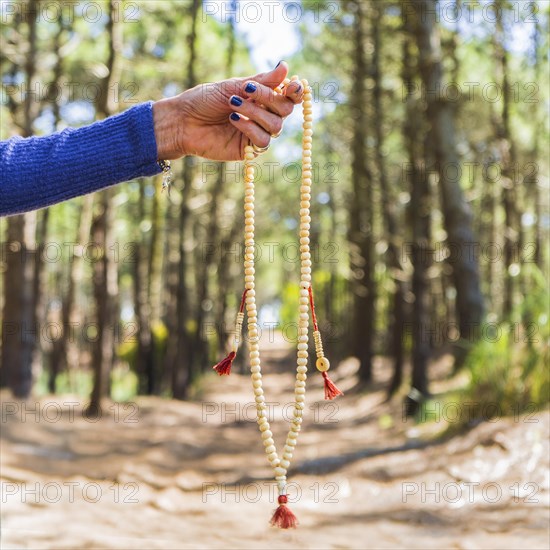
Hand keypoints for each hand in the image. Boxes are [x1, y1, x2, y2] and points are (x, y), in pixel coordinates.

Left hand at [152, 61, 303, 160]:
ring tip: (233, 104)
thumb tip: (285, 67)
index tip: (290, 85)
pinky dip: (250, 128)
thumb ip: (261, 81)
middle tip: (247, 90)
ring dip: (256, 112)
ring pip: (276, 126)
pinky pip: (262, 141)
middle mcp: (263, 116)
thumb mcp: (233, 85)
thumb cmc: (204, 100)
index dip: (294, 91)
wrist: (183, 121)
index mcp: (262, 98)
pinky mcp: (248, 150)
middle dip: (269, 98)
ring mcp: (257, 133)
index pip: (288, 96)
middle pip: (285, 110)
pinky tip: (233, 120)